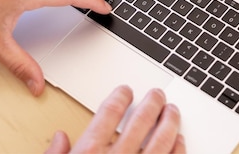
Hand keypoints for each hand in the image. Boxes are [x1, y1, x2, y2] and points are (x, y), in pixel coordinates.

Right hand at [46, 86, 185, 153]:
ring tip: (172, 111)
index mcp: (90, 153)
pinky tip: (180, 140)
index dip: (119, 97)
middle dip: (151, 103)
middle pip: (140, 122)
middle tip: (157, 94)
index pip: (109, 114)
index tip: (126, 90)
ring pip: (161, 140)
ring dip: (169, 122)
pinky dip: (178, 149)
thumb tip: (59, 139)